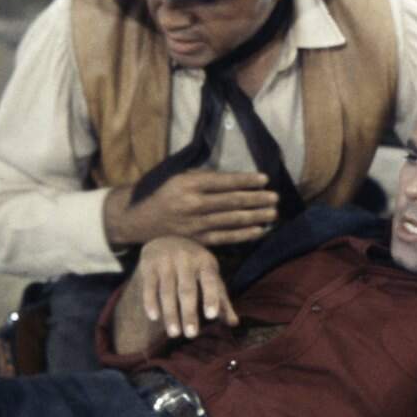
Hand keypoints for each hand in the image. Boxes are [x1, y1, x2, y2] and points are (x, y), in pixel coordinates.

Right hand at [103, 170, 278, 248]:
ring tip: (273, 213)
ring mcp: (195, 224)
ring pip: (231, 220)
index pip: (224, 182)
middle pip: (232, 201)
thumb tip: (237, 178)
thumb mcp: (179, 177)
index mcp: (188, 184)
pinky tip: (259, 231)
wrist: (141, 220)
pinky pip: (225, 237)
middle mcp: (192, 204)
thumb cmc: (165, 193)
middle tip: (275, 197)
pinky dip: (243, 234)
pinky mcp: (196, 240)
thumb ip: (205, 177)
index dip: (246, 180)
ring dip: (255, 216)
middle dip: (257, 199)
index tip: (265, 179)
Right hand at [135, 235, 238, 339]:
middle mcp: (186, 260)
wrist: (168, 239)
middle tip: (191, 335)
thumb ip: (221, 299)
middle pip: (187, 290)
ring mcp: (166, 261)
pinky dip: (151, 302)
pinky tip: (154, 318)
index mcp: (206, 262)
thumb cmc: (196, 266)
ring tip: (174, 334)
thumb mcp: (211, 276)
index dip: (211, 298)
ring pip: (167, 291)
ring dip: (170, 314)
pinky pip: (149, 287)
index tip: (212, 316)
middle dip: (189, 313)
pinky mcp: (149, 265)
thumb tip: (234, 323)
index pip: (210, 281)